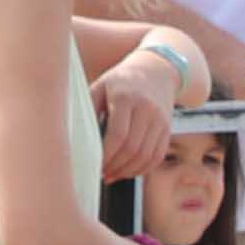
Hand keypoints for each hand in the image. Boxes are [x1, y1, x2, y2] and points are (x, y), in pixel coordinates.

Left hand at [90, 60, 177, 181]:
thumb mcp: (101, 86)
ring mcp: (160, 119)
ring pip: (145, 156)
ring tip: (112, 174)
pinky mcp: (167, 128)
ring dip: (127, 171)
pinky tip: (127, 171)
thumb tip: (76, 137)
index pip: (118, 135)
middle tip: (101, 172)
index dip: (106, 155)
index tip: (93, 164)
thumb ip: (89, 108)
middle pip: (132, 148)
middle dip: (115, 166)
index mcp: (125, 97)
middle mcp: (146, 108)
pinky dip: (142, 169)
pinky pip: (156, 156)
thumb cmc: (120, 81)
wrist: (156, 70)